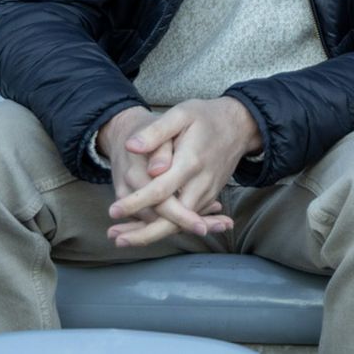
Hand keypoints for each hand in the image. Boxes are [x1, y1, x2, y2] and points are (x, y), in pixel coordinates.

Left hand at [105, 98, 260, 247]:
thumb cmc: (206, 117)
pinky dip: (167, 228)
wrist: (240, 125)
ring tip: (123, 239)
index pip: (161, 190)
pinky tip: (145, 231)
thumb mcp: (181, 114)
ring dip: (153, 234)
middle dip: (145, 234)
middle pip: (173, 218)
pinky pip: (188, 218)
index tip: (113, 211)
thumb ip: (156, 131)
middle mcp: (201, 182)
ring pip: (181, 223)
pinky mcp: (210, 196)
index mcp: (190, 162)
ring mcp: (208, 192)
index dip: (136, 203)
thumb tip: (132, 147)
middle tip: (117, 240)